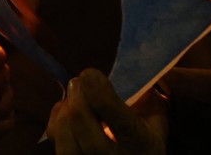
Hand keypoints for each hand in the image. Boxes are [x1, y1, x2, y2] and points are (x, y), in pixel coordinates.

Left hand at [47, 68, 167, 154]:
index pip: (121, 122)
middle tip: (79, 80)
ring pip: (66, 137)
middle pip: (85, 128)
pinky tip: (68, 109)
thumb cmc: (146, 134)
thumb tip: (126, 67)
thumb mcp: (155, 116)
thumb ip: (144, 94)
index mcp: (141, 143)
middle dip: (78, 98)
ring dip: (66, 108)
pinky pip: (55, 137)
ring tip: (74, 95)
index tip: (90, 73)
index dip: (101, 95)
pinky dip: (57, 117)